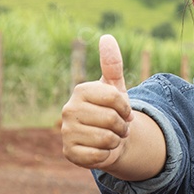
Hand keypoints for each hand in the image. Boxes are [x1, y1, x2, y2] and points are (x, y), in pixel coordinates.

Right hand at [61, 35, 133, 169]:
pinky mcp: (69, 152)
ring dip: (115, 141)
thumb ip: (112, 64)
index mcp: (81, 91)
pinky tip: (100, 150)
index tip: (124, 111)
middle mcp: (68, 109)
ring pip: (107, 139)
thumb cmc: (111, 111)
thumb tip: (107, 37)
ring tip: (110, 137)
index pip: (115, 97)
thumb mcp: (115, 87)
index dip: (126, 107)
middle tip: (117, 127)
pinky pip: (98, 156)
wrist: (108, 139)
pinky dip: (106, 155)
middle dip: (122, 126)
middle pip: (112, 119)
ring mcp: (66, 132)